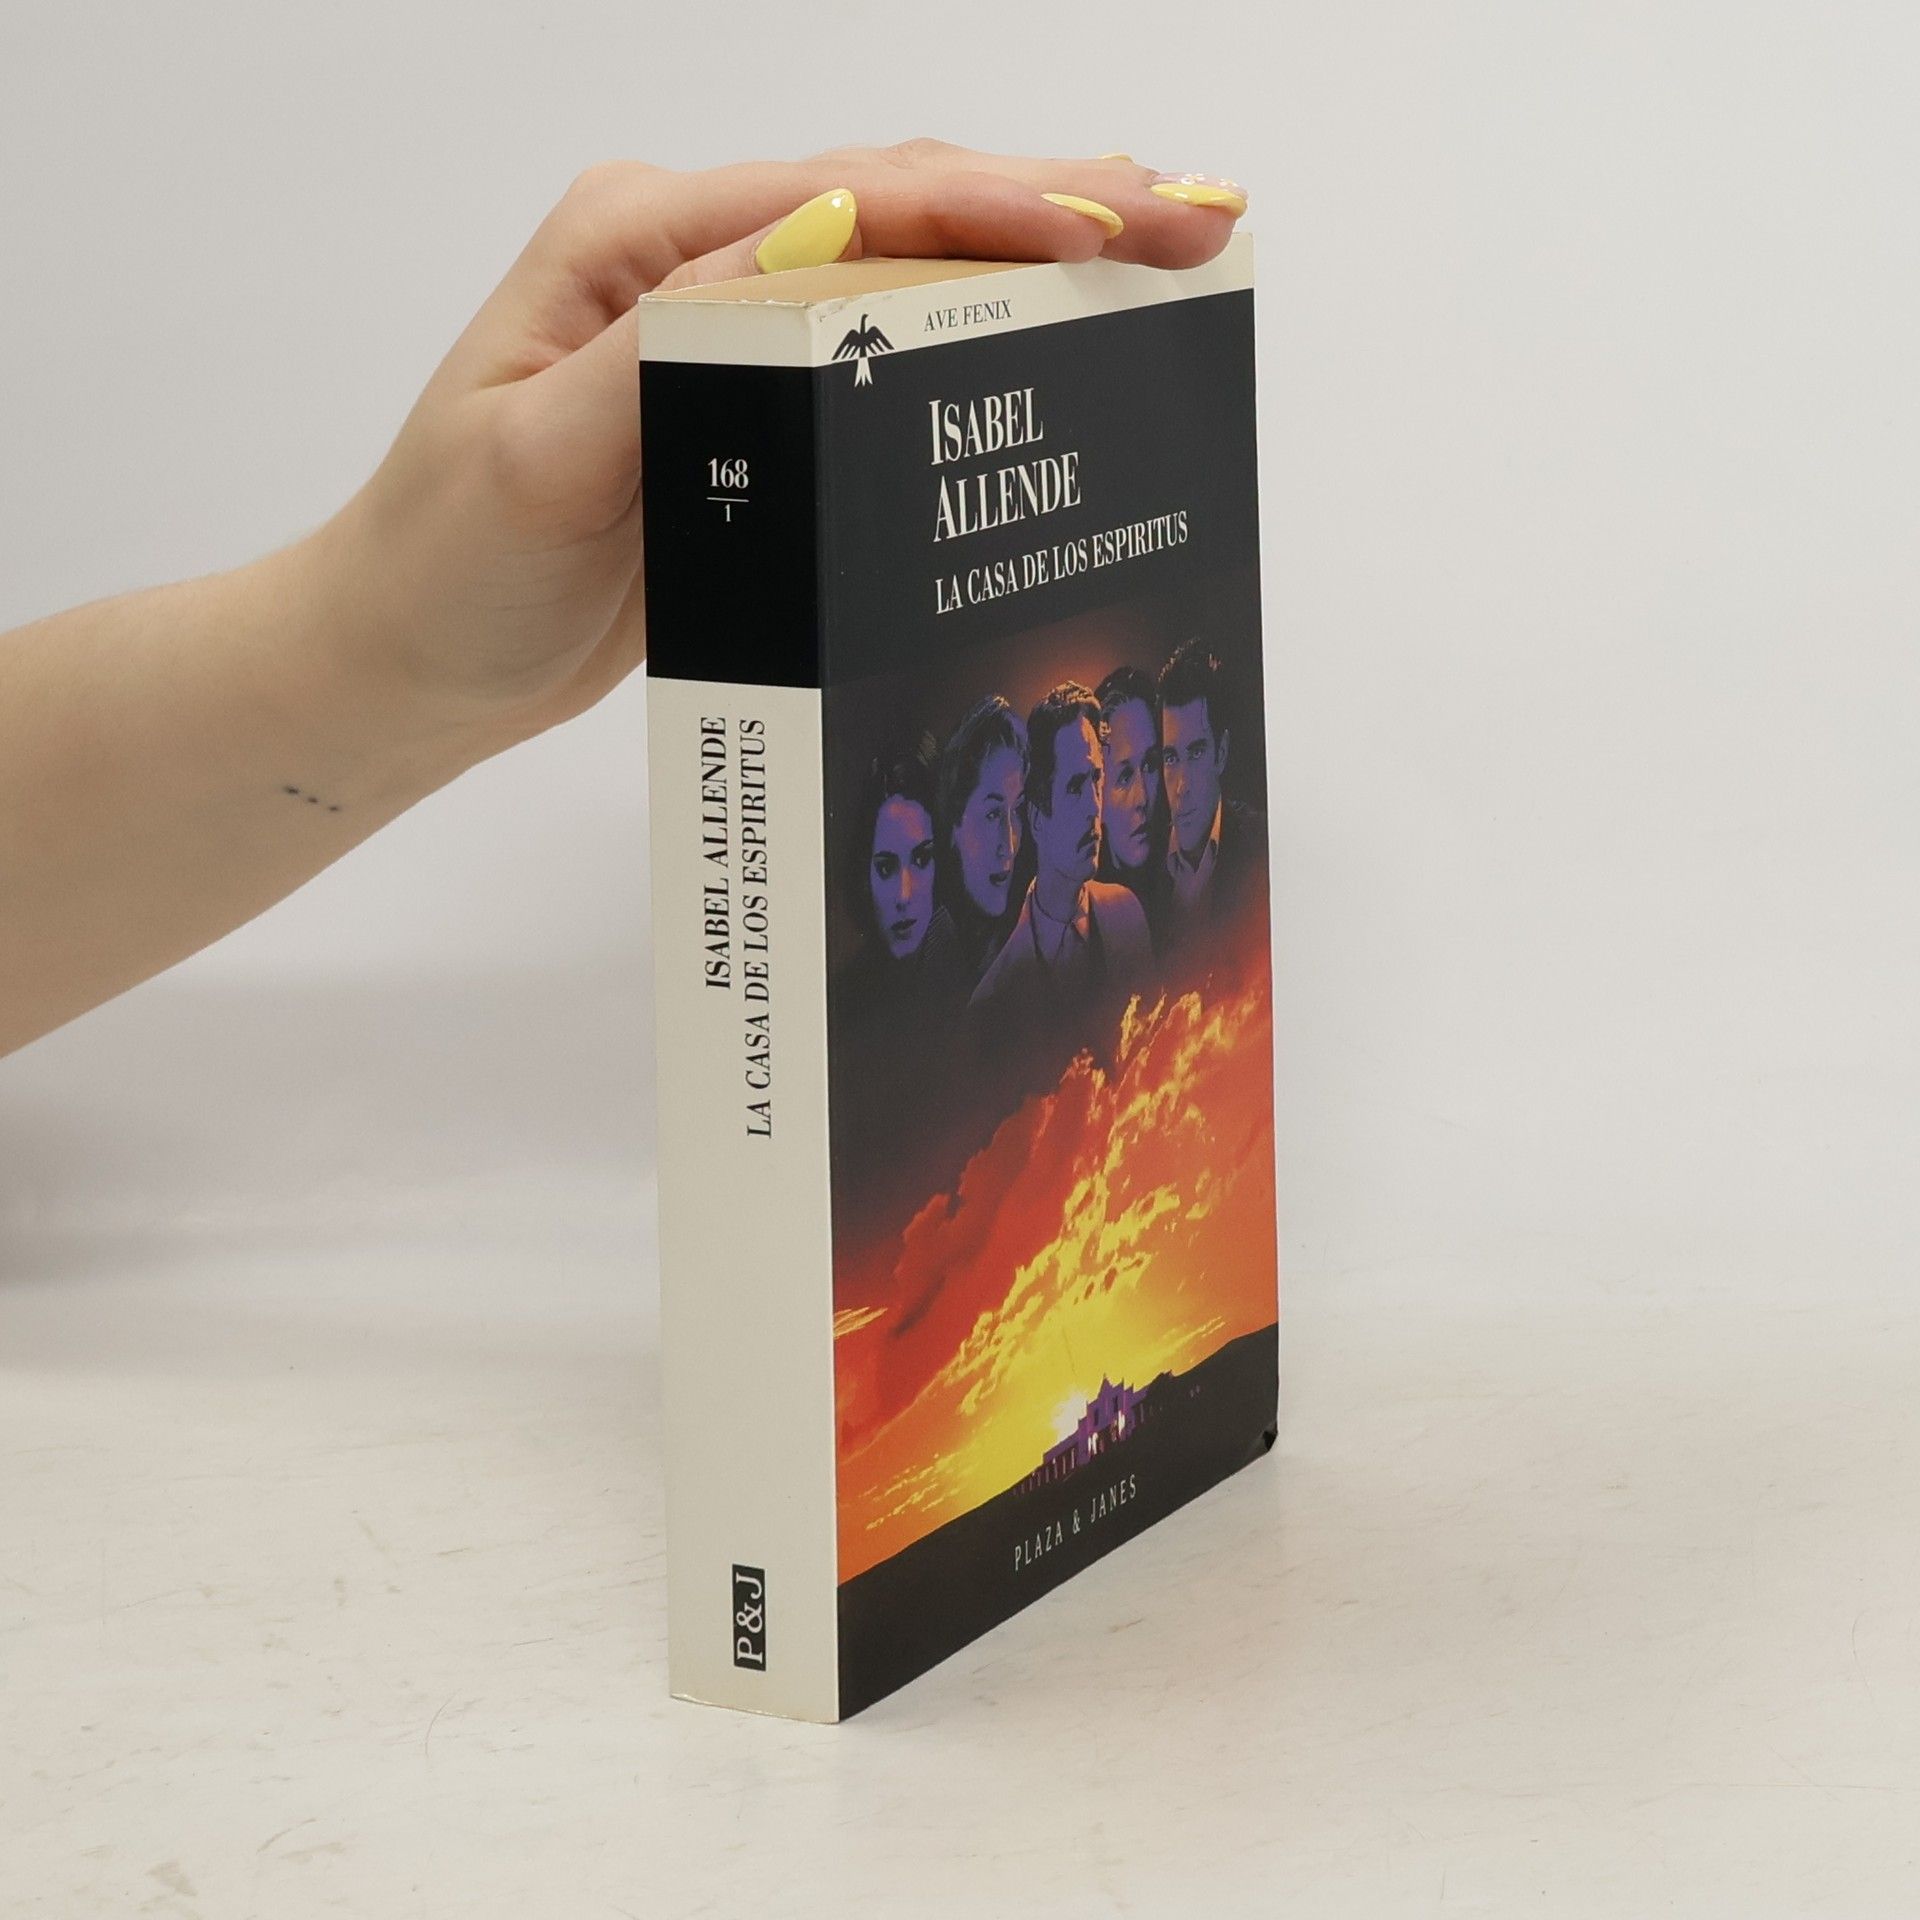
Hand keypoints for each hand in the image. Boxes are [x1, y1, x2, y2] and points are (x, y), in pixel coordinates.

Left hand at [310, 141, 1249, 764]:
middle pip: (900, 207)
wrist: (413, 655)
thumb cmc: (450, 562)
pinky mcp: (751, 407)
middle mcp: (693, 263)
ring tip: (1161, 245)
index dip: (990, 207)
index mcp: (642, 244)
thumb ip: (673, 354)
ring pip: (908, 267)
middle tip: (1194, 217)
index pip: (848, 201)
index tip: (1110, 231)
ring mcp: (726, 330)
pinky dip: (979, 331)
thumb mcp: (542, 462)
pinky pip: (885, 351)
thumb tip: (817, 268)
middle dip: (1056, 203)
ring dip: (1035, 252)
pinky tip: (1055, 333)